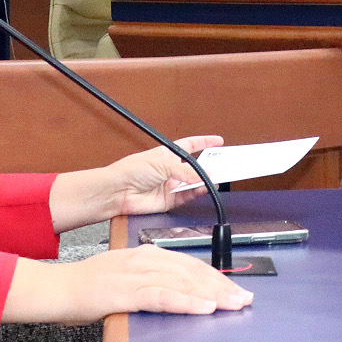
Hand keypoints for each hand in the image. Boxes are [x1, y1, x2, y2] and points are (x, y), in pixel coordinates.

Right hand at [5, 245, 252, 324]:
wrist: (56, 289)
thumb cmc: (87, 288)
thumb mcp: (123, 277)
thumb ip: (149, 282)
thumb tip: (176, 292)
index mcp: (146, 255)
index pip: (189, 265)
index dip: (216, 277)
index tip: (236, 288)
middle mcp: (144, 260)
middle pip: (192, 271)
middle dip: (222, 285)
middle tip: (246, 298)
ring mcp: (135, 275)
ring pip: (182, 282)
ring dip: (212, 294)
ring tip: (234, 304)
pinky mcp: (124, 293)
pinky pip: (161, 296)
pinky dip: (185, 301)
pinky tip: (203, 307)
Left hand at [104, 136, 223, 216]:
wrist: (119, 191)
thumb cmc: (132, 170)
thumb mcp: (162, 163)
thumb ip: (185, 171)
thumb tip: (203, 175)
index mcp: (168, 154)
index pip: (190, 146)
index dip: (204, 143)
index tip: (218, 141)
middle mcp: (170, 170)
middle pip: (194, 167)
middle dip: (208, 165)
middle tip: (223, 165)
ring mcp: (170, 185)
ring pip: (193, 183)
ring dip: (204, 181)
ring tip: (215, 178)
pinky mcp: (169, 200)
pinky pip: (187, 196)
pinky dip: (196, 193)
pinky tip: (203, 188)